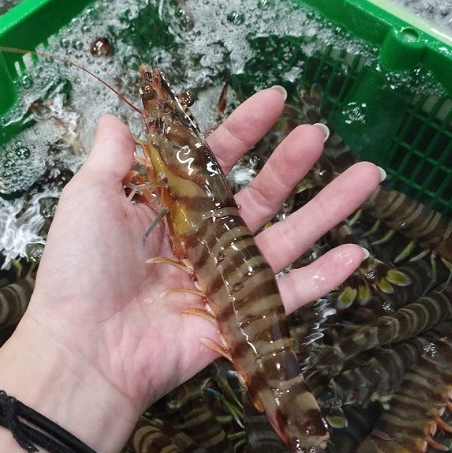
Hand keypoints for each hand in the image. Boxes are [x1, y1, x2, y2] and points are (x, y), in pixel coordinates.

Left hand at [0, 86, 380, 452]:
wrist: (89, 350)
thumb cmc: (84, 271)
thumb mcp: (89, 200)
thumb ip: (112, 159)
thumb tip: (118, 118)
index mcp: (169, 211)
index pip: (214, 163)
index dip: (243, 132)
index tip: (274, 102)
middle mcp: (202, 242)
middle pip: (257, 198)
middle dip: (290, 165)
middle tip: (320, 134)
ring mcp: (226, 280)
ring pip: (286, 239)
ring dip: (326, 209)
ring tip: (367, 175)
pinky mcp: (242, 317)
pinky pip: (290, 295)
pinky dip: (324, 277)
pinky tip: (357, 252)